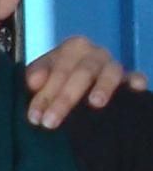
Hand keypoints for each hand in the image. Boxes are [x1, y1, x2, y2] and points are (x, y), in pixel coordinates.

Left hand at [25, 36, 147, 128]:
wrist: (77, 80)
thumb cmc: (56, 79)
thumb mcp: (41, 75)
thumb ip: (35, 76)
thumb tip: (33, 82)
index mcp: (72, 47)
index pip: (57, 71)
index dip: (44, 95)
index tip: (34, 118)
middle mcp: (95, 53)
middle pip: (81, 73)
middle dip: (64, 100)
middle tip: (50, 123)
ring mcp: (113, 65)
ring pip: (109, 73)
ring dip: (103, 87)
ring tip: (95, 104)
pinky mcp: (129, 78)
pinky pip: (135, 77)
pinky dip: (136, 81)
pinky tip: (136, 89)